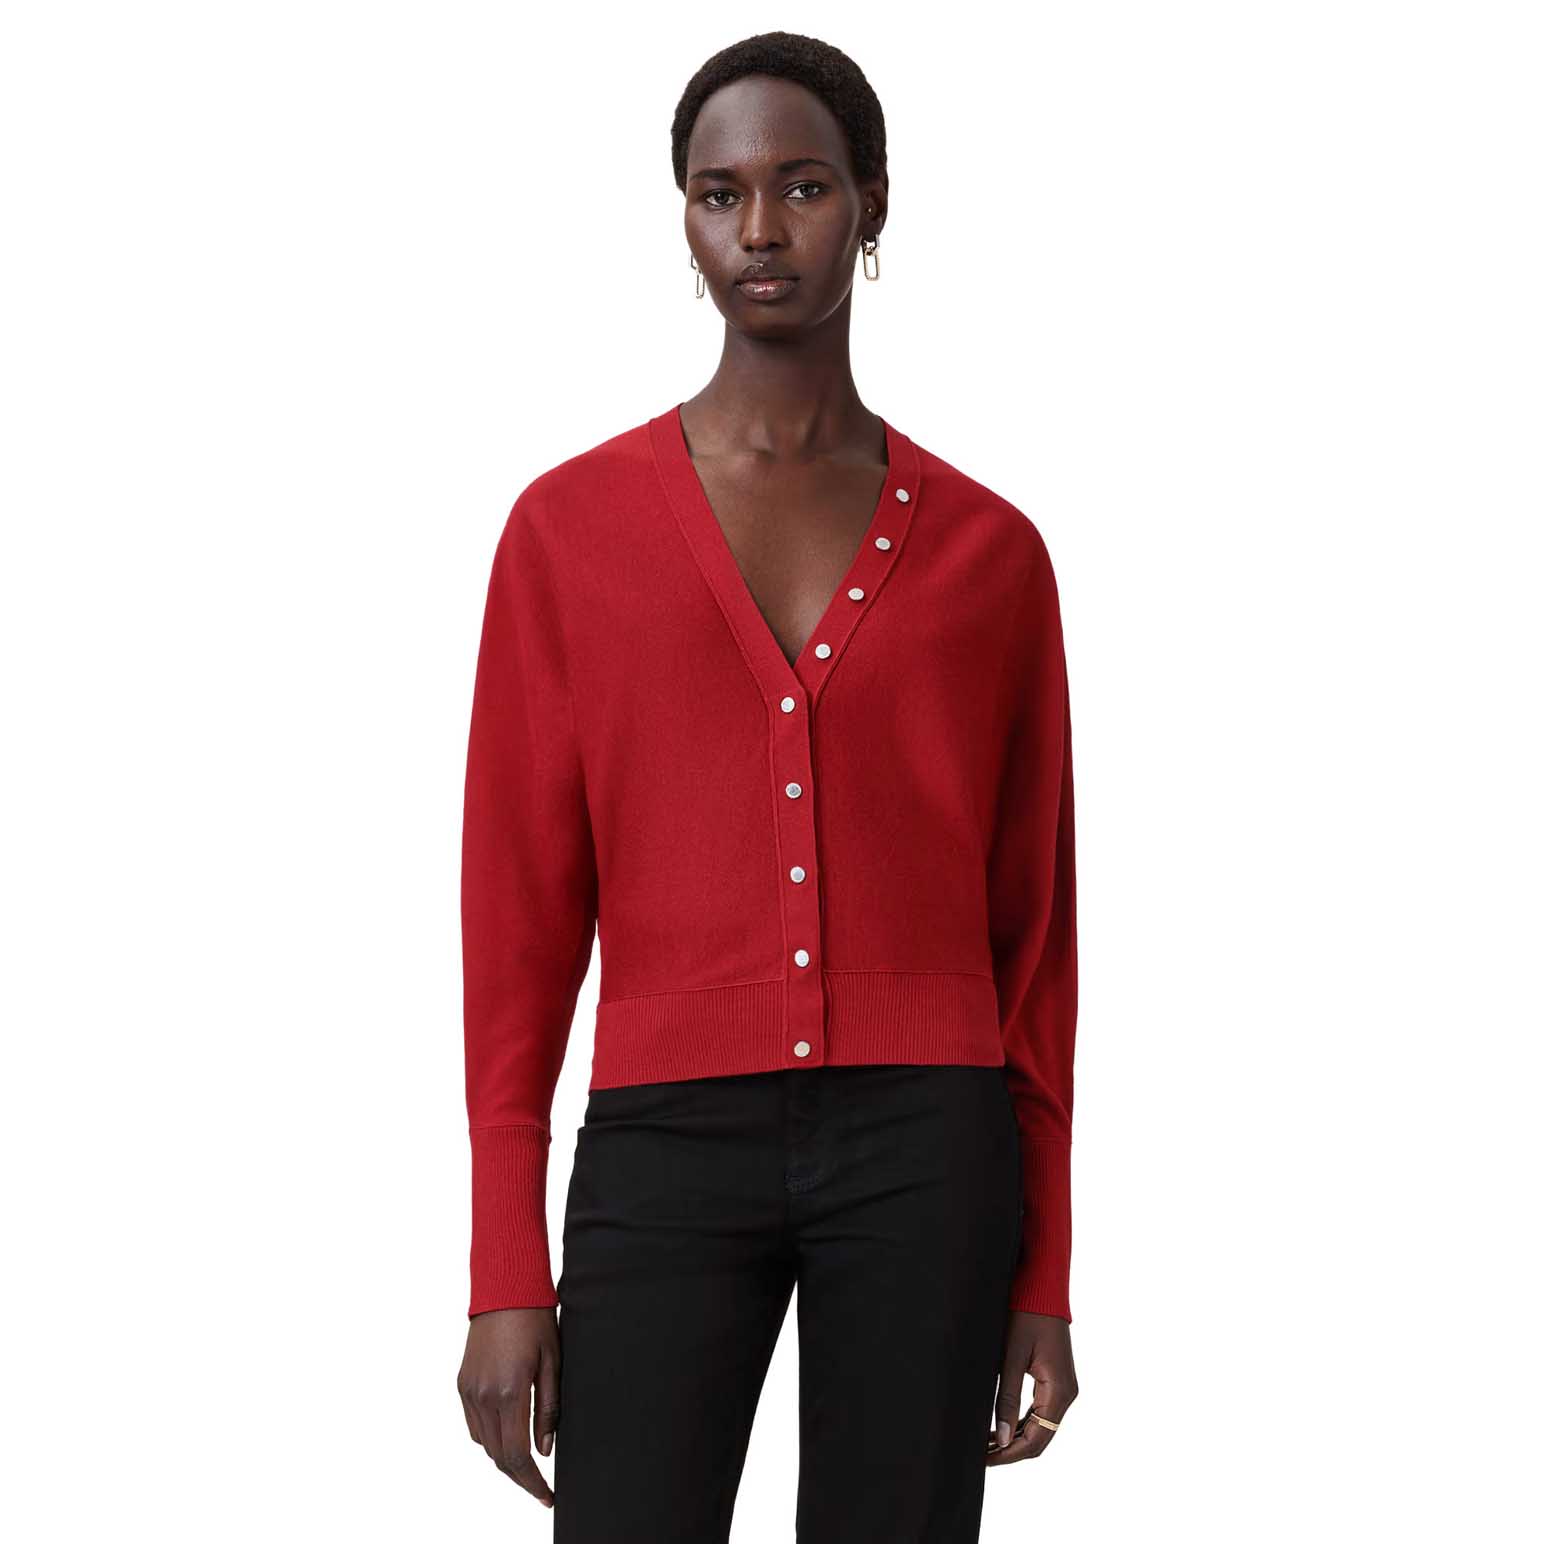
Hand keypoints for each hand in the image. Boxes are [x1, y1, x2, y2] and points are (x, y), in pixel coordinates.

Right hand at [457, 1307, 560, 1507]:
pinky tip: (507, 1435)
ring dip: (504, 1458)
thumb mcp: (552, 1362)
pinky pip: (474, 1425)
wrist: (504, 1288)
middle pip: (499, 1457)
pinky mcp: (462, 1384)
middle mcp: (484, 1396)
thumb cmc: (535, 1320)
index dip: (532, 1483)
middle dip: (520, 1477)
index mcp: (510, 1392)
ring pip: (484, 1444)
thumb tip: (545, 1450)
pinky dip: (490, 1438)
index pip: (518, 1456)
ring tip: (527, 1463)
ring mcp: (469, 1391)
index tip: (547, 1496)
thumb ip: (548, 1410)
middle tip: (540, 1487)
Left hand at [985, 1311, 1077, 1465]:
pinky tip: (999, 1424)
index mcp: (1059, 1391)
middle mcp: (1066, 1394)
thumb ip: (1006, 1398)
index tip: (984, 1459)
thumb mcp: (1011, 1357)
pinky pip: (1039, 1410)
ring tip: (985, 1442)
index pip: (1036, 1439)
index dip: (1009, 1453)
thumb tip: (1000, 1437)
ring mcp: (1062, 1388)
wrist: (1042, 1287)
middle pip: (1039, 1437)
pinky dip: (1021, 1422)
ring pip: (1039, 1426)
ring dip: (1014, 1437)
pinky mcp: (1055, 1380)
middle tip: (981, 1454)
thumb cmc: (1026, 1315)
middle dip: (1010, 1449)